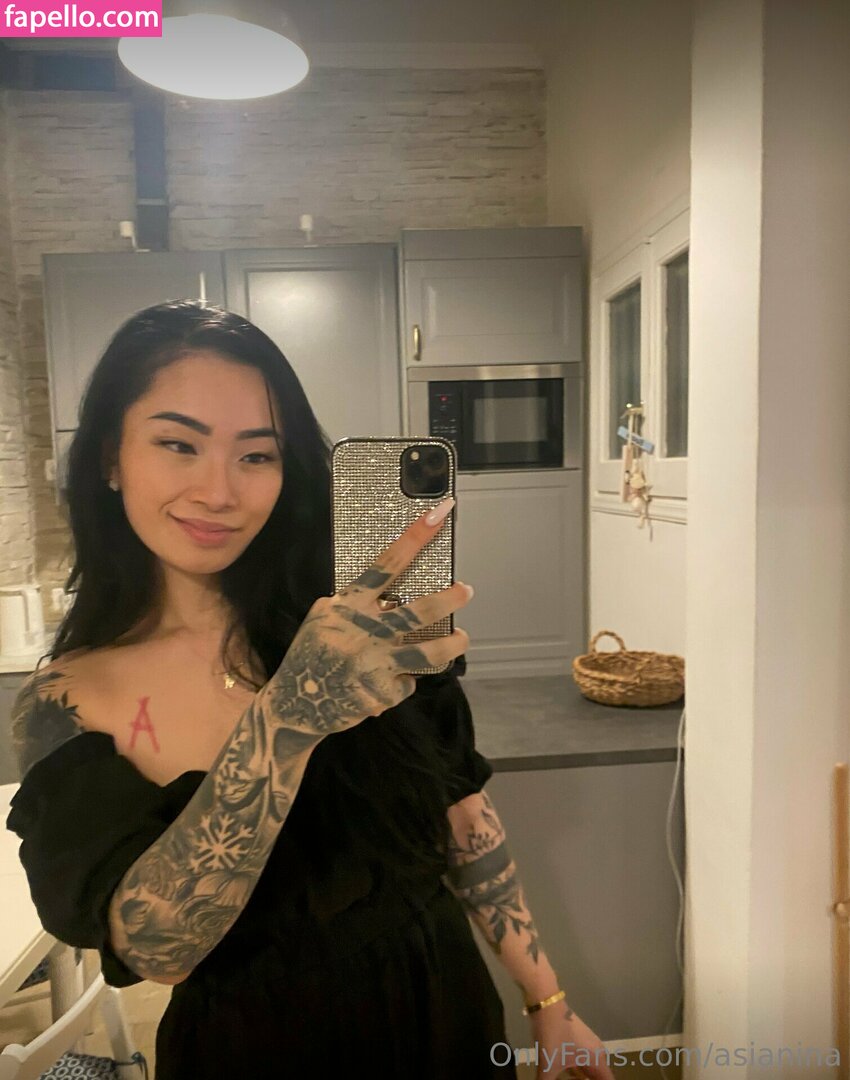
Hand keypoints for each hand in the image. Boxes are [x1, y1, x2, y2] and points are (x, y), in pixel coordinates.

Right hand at [268, 502, 471, 737]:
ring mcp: (376, 664)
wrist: (293, 706)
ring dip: (453, 644)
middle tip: (467, 590)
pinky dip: (405, 679)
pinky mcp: (383, 694)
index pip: (387, 564)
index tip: (440, 514)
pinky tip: (393, 680)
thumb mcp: (324, 620)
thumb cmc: (310, 656)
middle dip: (450, 598)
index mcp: (348, 605)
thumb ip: (355, 607)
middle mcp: (364, 631)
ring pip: (431, 651)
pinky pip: (409, 681)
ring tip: (462, 638)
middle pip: (420, 610)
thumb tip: (392, 597)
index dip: (415, 538)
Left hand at [529, 998, 615, 1079]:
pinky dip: (577, 1069)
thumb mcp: (548, 1065)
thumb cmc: (552, 1035)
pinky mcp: (580, 1037)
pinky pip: (583, 1060)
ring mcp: (589, 1043)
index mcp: (597, 1059)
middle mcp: (598, 1052)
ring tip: (569, 1078)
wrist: (545, 1004)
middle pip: (599, 1076)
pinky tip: (564, 1072)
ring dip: (582, 1077)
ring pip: (590, 1068)